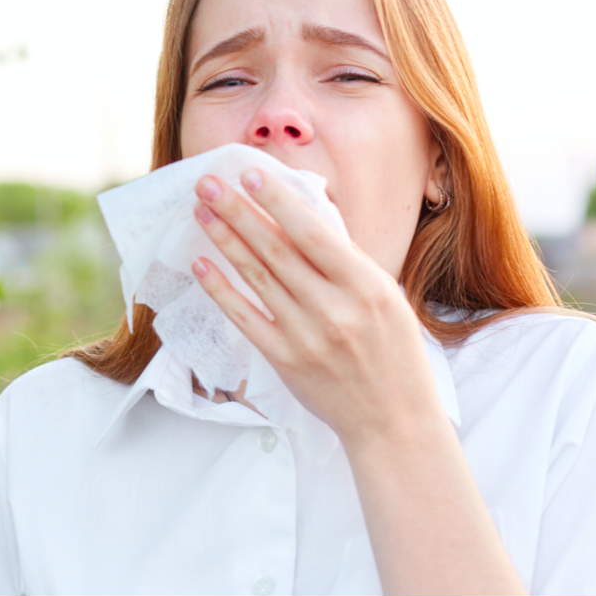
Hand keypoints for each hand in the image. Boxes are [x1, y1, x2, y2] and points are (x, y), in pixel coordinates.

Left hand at [190, 167, 442, 444]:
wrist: (394, 421)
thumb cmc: (394, 354)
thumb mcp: (386, 298)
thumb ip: (346, 263)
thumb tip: (302, 218)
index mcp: (367, 286)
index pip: (314, 233)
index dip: (278, 202)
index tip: (250, 174)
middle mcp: (335, 309)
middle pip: (276, 250)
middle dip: (238, 211)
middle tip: (208, 183)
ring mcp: (306, 336)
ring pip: (256, 277)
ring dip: (225, 241)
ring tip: (202, 212)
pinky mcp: (284, 360)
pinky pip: (245, 317)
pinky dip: (221, 289)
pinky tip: (202, 264)